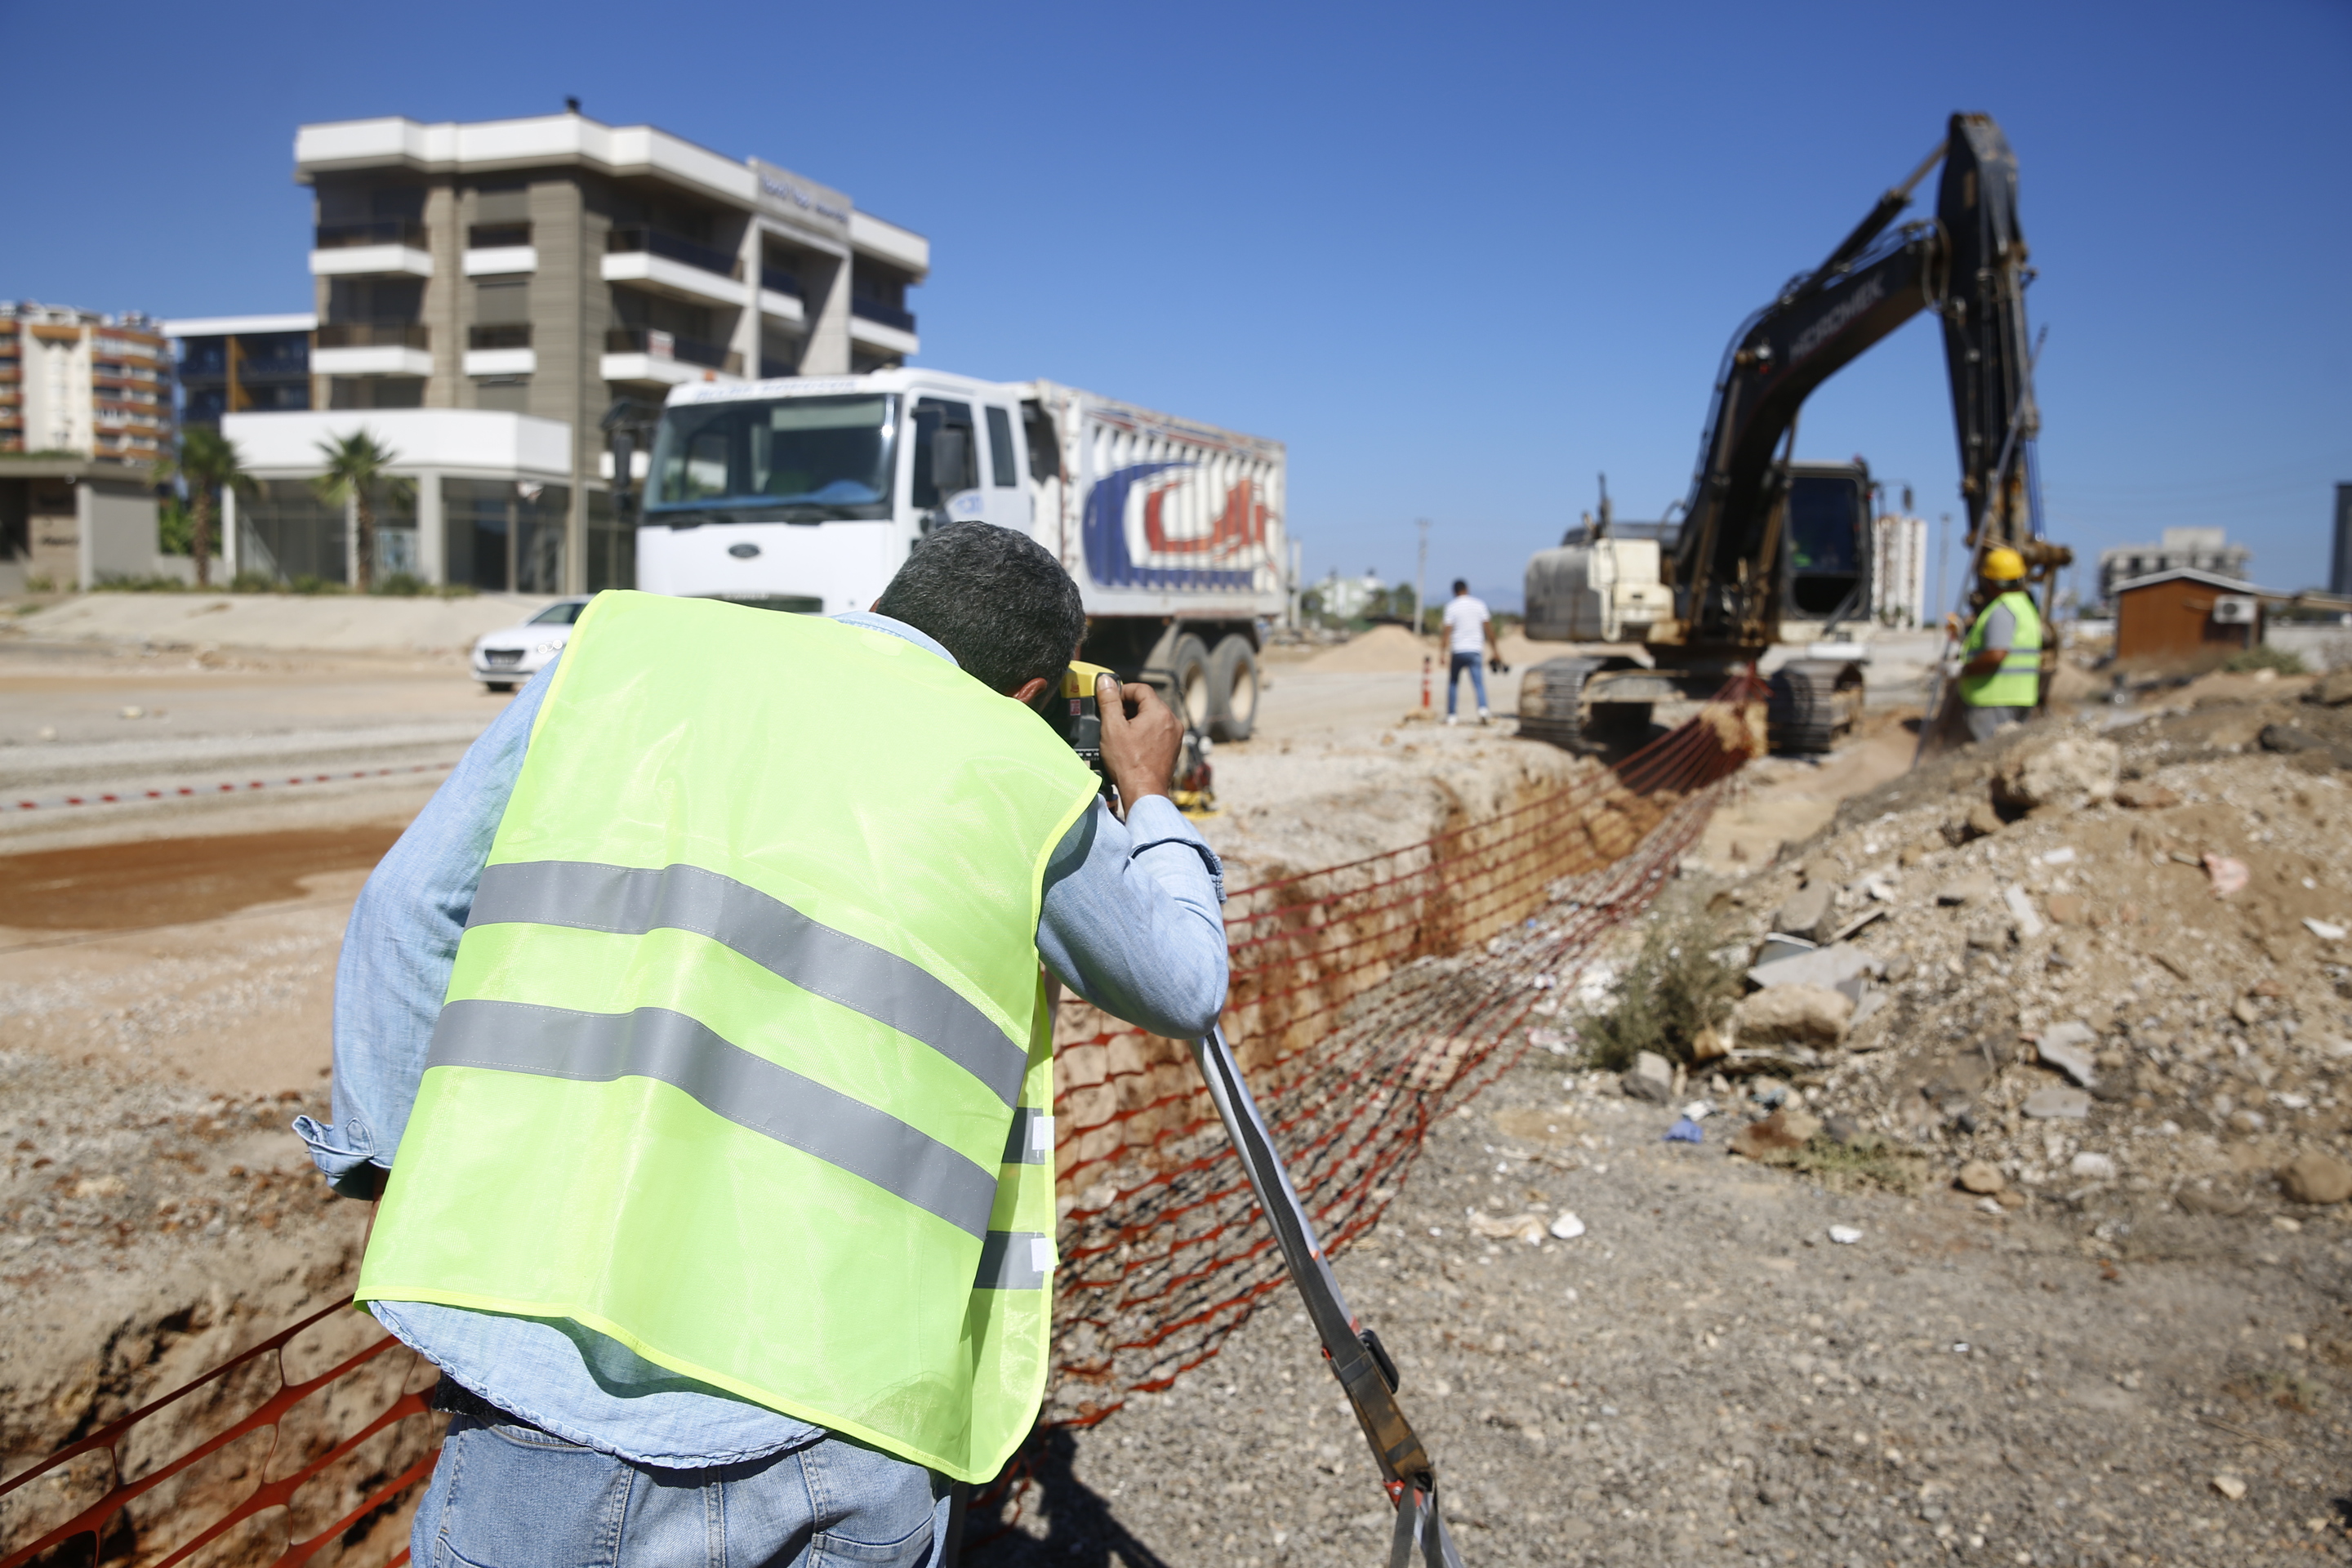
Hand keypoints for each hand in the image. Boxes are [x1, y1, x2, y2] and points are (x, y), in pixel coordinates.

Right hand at [1097, 674, 1180, 815]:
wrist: (1144, 792)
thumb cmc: (1128, 763)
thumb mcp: (1112, 728)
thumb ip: (1109, 701)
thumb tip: (1106, 681)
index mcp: (1159, 712)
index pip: (1141, 689)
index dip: (1123, 691)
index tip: (1111, 701)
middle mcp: (1172, 721)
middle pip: (1149, 703)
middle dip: (1130, 707)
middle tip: (1113, 719)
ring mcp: (1175, 736)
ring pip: (1154, 717)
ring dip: (1138, 720)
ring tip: (1121, 734)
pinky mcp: (1174, 749)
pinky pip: (1159, 732)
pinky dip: (1146, 732)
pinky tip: (1133, 745)